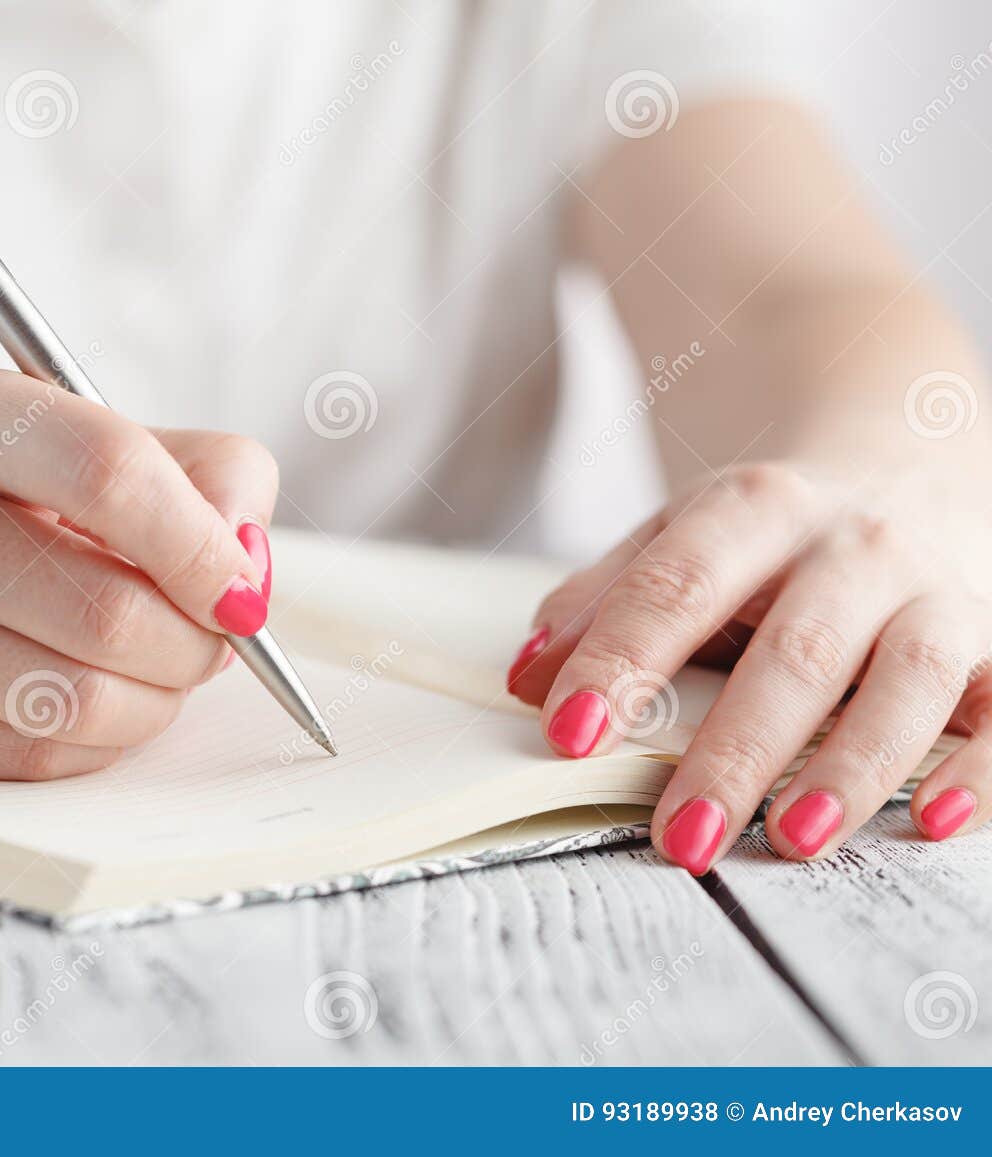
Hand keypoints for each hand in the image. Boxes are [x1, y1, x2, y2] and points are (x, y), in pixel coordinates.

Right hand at [0, 368, 276, 778]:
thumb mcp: (121, 446)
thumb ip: (215, 479)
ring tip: (155, 672)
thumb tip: (243, 570)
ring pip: (70, 699)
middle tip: (210, 643)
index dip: (198, 546)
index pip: (108, 472)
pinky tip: (93, 702)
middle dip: (191, 646)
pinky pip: (29, 753)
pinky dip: (96, 742)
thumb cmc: (28, 501)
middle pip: (102, 612)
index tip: (241, 595)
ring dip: (152, 701)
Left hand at [507, 461, 991, 870]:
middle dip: (735, 750)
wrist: (906, 457)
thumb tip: (526, 676)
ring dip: (850, 767)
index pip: (676, 586)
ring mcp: (936, 588)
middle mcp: (854, 543)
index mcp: (755, 508)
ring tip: (792, 839)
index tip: (567, 733)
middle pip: (795, 649)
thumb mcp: (676, 537)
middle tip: (681, 833)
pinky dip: (980, 766)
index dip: (618, 660)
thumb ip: (601, 601)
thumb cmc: (769, 532)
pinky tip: (934, 820)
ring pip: (906, 678)